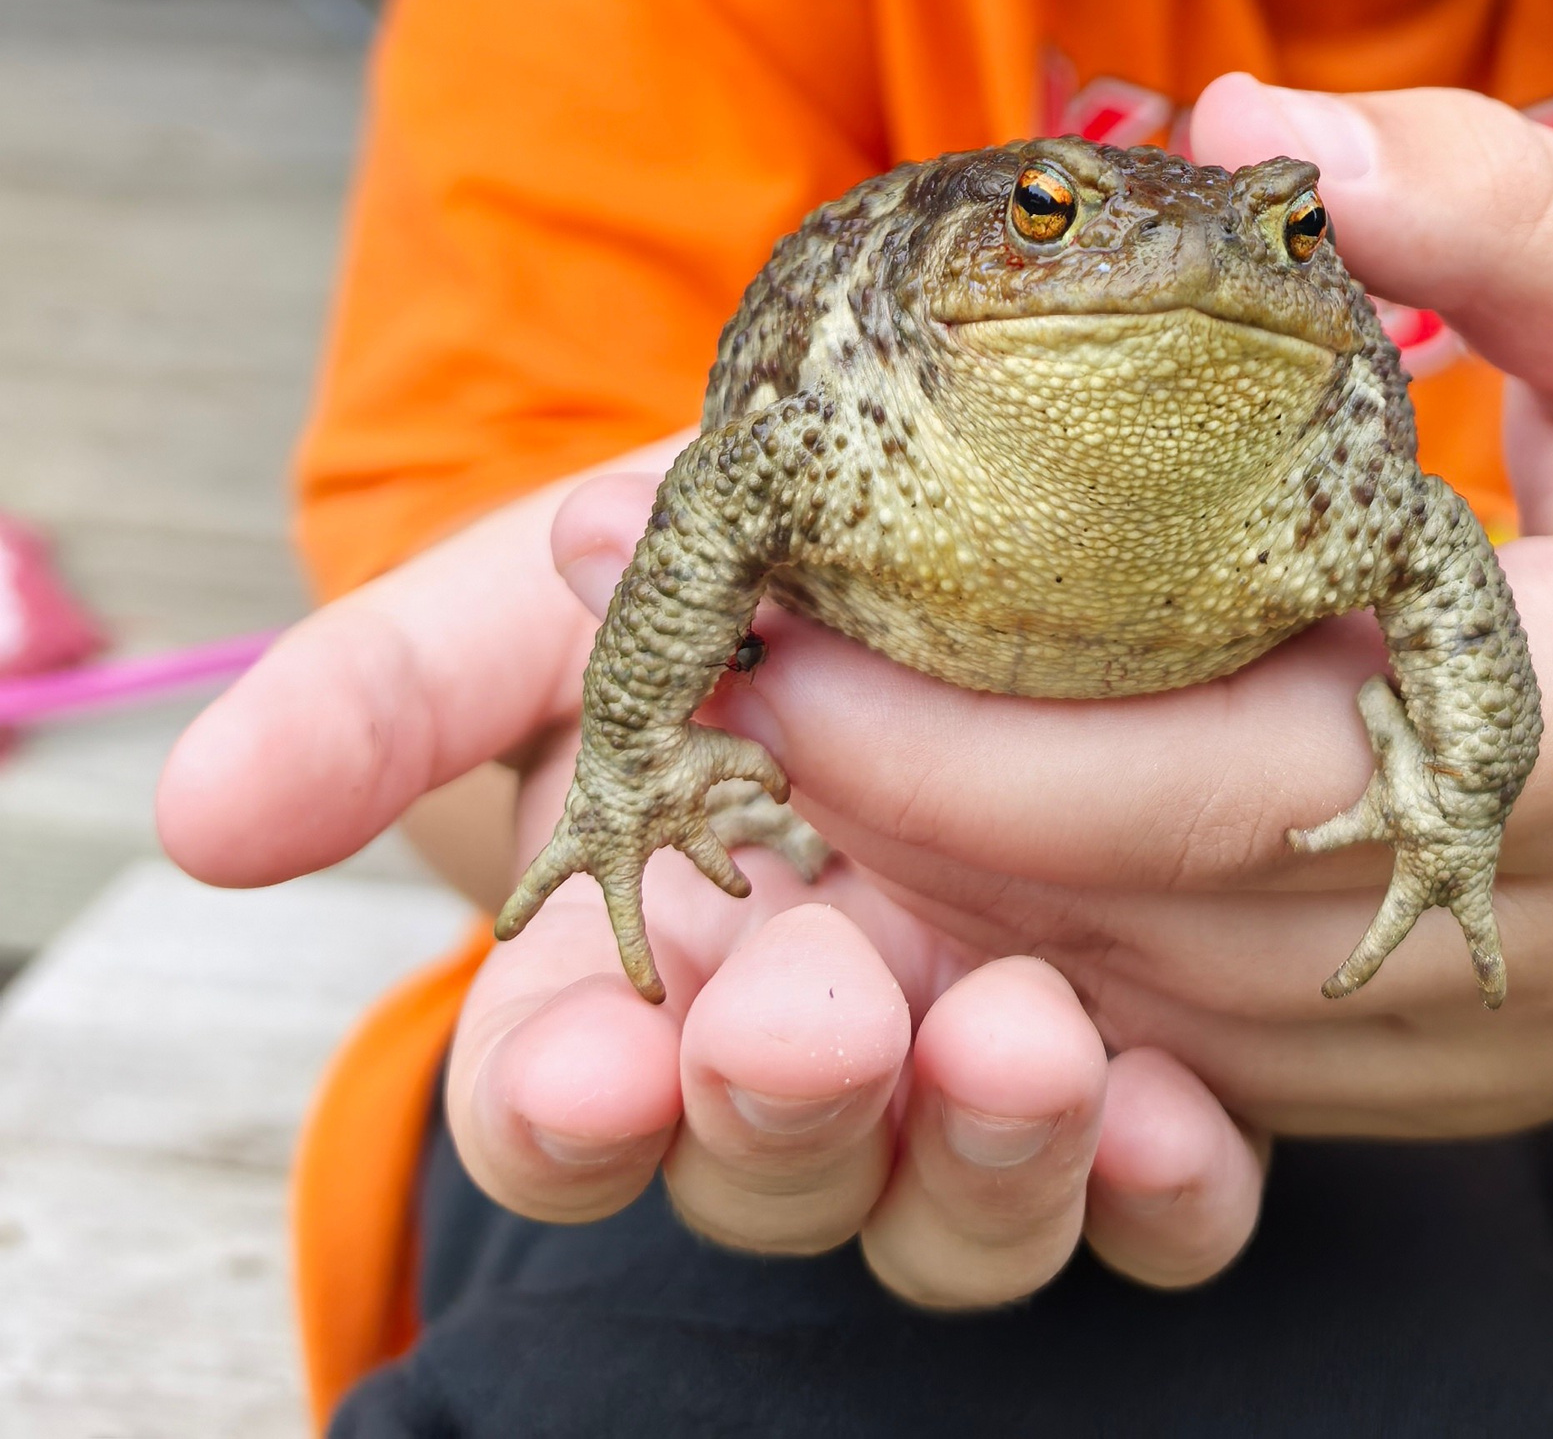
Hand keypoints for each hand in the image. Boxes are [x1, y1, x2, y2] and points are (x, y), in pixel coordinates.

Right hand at [157, 458, 1264, 1296]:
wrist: (930, 508)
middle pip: (767, 1170)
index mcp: (633, 975)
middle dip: (783, 1110)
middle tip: (816, 1012)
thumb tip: (204, 812)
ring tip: (1024, 1035)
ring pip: (955, 1212)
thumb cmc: (710, 566)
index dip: (570, 1106)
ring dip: (983, 1154)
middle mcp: (799, 1051)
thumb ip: (384, 697)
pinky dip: (1168, 1186)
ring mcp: (966, 1072)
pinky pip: (1166, 1200)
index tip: (595, 1062)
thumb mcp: (540, 598)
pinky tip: (1180, 1116)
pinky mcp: (1155, 1067)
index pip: (565, 1101)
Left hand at [666, 73, 1552, 1142]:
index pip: (1223, 767)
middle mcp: (1550, 923)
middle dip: (894, 806)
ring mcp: (1512, 1034)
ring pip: (1155, 1014)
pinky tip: (945, 820)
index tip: (774, 615)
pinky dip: (1064, 945)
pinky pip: (1217, 1048)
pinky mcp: (1479, 1064)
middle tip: (703, 655)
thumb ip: (1494, 210)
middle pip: (1145, 918)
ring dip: (953, 888)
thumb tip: (1242, 133)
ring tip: (774, 724)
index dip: (966, 722)